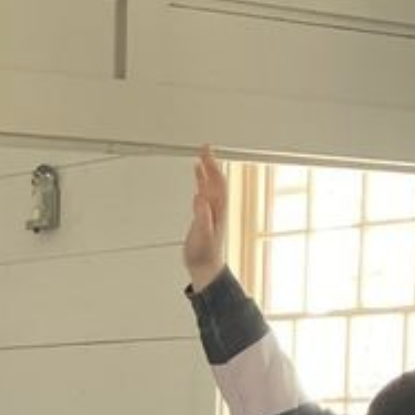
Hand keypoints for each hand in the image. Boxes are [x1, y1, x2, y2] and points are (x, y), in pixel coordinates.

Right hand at [183, 144, 229, 291]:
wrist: (205, 266)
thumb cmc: (204, 253)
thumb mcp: (202, 235)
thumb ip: (202, 216)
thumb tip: (200, 198)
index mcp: (217, 209)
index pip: (217, 182)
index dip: (212, 166)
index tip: (206, 153)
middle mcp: (216, 207)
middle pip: (216, 179)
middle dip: (211, 162)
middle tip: (204, 148)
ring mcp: (211, 210)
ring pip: (211, 184)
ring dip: (207, 169)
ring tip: (202, 156)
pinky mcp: (204, 214)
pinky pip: (204, 192)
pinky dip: (201, 181)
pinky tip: (197, 176)